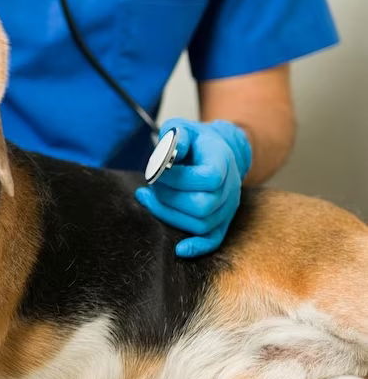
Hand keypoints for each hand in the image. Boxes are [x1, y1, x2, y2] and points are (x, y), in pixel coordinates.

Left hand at [135, 118, 251, 257]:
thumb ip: (175, 137)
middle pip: (201, 205)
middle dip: (168, 197)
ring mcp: (227, 207)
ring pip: (200, 224)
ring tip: (149, 196)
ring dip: (168, 213)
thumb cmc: (195, 140)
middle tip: (151, 184)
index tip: (156, 170)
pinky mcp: (221, 221)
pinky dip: (198, 248)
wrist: (218, 151)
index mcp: (223, 162)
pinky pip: (213, 240)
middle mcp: (229, 188)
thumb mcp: (182, 128)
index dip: (178, 177)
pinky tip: (179, 250)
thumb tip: (166, 156)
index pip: (208, 178)